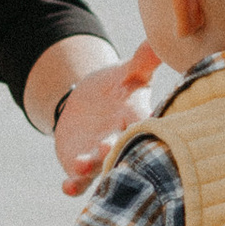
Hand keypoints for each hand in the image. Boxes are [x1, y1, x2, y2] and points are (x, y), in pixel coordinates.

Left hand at [51, 40, 159, 193]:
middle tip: (110, 148)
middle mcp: (121, 142)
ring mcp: (101, 158)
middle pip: (122, 149)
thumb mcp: (128, 72)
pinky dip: (72, 186)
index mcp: (138, 119)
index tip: (147, 127)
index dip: (147, 126)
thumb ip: (143, 60)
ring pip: (99, 169)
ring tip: (82, 167)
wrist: (88, 103)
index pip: (146, 124)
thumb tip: (157, 38)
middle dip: (116, 150)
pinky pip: (77, 181)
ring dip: (91, 169)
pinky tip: (66, 187)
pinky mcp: (81, 168)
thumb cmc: (117, 88)